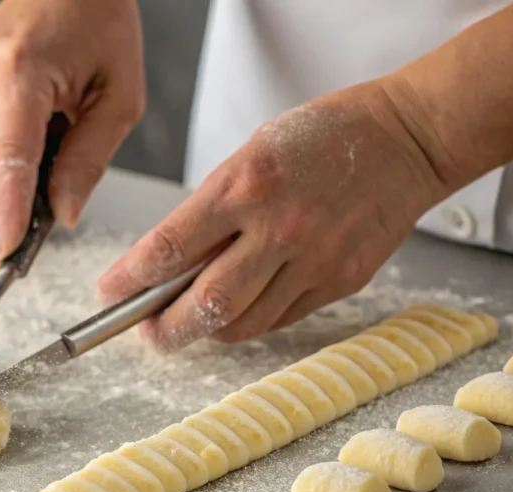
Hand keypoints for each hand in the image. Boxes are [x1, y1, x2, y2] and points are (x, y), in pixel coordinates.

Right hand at [0, 0, 144, 271]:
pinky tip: (22, 175)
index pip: (8, 160)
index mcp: (23, 70)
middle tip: (16, 254)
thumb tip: (64, 214)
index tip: (3, 256)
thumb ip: (89, 159)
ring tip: (27, 215)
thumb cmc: (101, 21)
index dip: (4, 215)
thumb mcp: (119, 96)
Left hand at [95, 81, 449, 351]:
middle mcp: (278, 228)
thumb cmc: (322, 138)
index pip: (170, 247)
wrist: (405, 140)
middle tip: (146, 332)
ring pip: (242, 323)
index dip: (130, 280)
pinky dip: (248, 321)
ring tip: (188, 322)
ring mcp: (313, 260)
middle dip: (164, 328)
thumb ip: (209, 210)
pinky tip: (237, 309)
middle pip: (205, 303)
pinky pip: (279, 319)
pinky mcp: (338, 283)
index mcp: (246, 186)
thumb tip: (166, 263)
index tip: (108, 293)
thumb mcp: (248, 155)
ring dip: (206, 330)